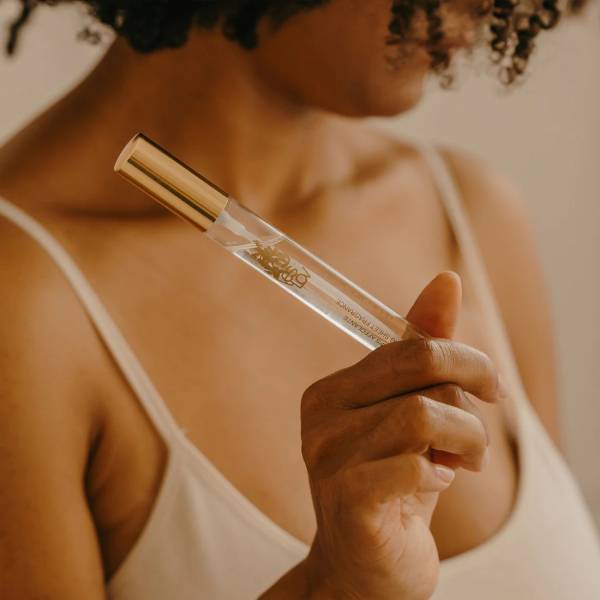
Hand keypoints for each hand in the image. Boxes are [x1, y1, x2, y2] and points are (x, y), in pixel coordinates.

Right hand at [300, 272, 498, 599]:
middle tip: (482, 430)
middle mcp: (320, 417)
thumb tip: (446, 278)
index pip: (409, 347)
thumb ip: (423, 347)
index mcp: (331, 390)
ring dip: (467, 440)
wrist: (366, 565)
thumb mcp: (410, 410)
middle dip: (472, 392)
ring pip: (426, 415)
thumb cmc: (392, 482)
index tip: (490, 389)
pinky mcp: (349, 501)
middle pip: (420, 367)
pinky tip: (434, 486)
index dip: (463, 360)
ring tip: (463, 464)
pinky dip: (442, 474)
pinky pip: (416, 464)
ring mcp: (329, 459)